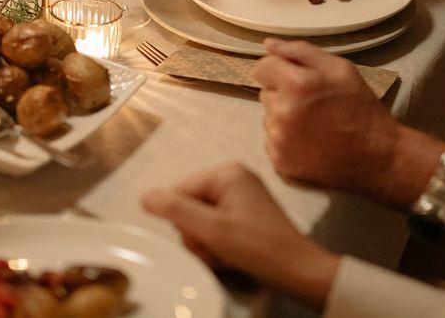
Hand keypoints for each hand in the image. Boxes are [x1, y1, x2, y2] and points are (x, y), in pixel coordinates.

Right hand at [142, 163, 339, 307]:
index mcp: (227, 173)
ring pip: (200, 221)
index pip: (179, 192)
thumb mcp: (212, 230)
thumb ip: (176, 210)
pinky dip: (218, 245)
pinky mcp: (245, 215)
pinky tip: (230, 256)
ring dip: (206, 244)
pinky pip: (215, 227)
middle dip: (197, 235)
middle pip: (189, 206)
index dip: (182, 221)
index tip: (203, 240)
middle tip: (215, 250)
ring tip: (225, 255)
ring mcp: (241, 197)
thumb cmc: (259, 249)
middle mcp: (234, 179)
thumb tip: (145, 196)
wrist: (298, 271)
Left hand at [253, 39, 398, 192]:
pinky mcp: (280, 162)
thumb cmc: (360, 107)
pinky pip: (272, 141)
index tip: (295, 79)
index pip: (262, 68)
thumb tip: (268, 44)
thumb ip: (300, 51)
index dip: (279, 70)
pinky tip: (309, 141)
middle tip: (312, 103)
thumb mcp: (340, 69)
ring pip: (268, 118)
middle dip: (283, 94)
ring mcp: (279, 141)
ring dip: (284, 117)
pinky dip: (286, 139)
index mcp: (296, 85)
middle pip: (265, 93)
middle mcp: (282, 113)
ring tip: (313, 124)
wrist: (377, 155)